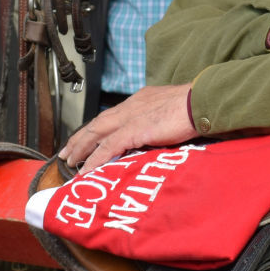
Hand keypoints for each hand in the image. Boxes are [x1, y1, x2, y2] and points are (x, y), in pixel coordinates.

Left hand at [61, 84, 194, 172]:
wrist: (203, 101)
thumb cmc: (196, 106)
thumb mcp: (172, 113)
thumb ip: (160, 123)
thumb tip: (157, 137)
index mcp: (140, 101)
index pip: (111, 116)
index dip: (96, 128)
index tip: (86, 139)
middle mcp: (131, 106)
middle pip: (97, 123)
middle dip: (80, 138)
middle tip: (66, 152)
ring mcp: (131, 117)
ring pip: (97, 133)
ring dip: (81, 148)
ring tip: (69, 161)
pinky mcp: (135, 129)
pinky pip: (108, 146)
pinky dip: (95, 159)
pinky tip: (86, 170)